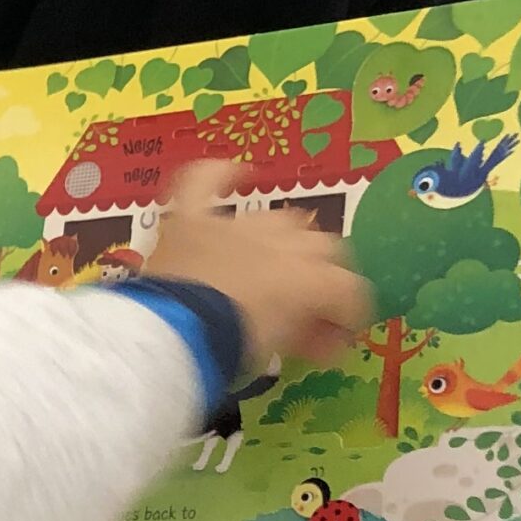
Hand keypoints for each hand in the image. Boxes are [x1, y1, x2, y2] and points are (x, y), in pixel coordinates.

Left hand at [150, 163, 371, 362]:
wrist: (172, 336)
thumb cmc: (230, 349)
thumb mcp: (282, 347)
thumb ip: (307, 332)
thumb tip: (318, 336)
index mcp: (307, 277)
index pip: (347, 288)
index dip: (346, 314)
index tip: (331, 341)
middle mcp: (280, 241)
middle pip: (320, 249)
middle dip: (321, 280)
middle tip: (305, 314)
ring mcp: (234, 226)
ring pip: (280, 221)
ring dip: (286, 245)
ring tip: (276, 276)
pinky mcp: (191, 219)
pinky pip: (206, 181)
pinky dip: (222, 174)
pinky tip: (237, 172)